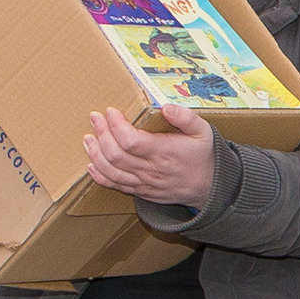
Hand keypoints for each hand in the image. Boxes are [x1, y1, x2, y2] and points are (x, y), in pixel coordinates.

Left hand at [84, 106, 217, 207]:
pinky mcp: (141, 191)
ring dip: (95, 154)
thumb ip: (187, 118)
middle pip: (116, 154)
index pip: (131, 140)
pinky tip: (91, 165)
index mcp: (165, 153)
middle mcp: (151, 169)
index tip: (110, 111)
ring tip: (89, 138)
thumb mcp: (204, 132)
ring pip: (111, 171)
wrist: (210, 188)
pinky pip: (115, 186)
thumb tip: (166, 107)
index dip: (115, 125)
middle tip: (95, 118)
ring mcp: (144, 182)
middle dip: (101, 133)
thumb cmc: (204, 157)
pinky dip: (99, 176)